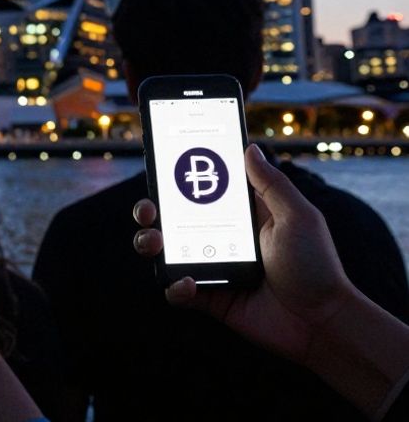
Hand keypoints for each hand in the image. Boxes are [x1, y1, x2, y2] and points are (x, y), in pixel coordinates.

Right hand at [131, 143, 355, 362]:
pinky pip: (177, 291)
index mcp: (240, 215)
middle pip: (172, 218)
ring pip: (166, 251)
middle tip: (148, 210)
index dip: (178, 178)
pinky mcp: (209, 297)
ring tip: (154, 242)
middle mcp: (221, 238)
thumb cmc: (317, 266)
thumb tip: (248, 148)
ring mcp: (213, 267)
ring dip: (149, 243)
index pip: (202, 190)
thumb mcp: (298, 217)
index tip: (161, 166)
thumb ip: (272, 184)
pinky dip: (175, 287)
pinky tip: (188, 283)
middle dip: (149, 210)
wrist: (322, 322)